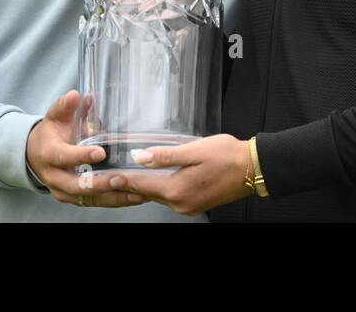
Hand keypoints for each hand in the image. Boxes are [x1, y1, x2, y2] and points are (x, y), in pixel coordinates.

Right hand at [26, 90, 146, 207]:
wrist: (35, 155)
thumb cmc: (51, 134)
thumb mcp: (55, 116)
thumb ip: (65, 106)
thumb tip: (76, 94)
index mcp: (49, 154)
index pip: (64, 157)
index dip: (81, 156)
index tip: (100, 152)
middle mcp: (55, 177)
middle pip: (77, 186)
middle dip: (100, 184)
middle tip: (122, 179)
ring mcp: (64, 192)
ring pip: (89, 199)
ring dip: (113, 197)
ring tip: (137, 193)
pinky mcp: (75, 200)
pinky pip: (95, 203)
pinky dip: (115, 201)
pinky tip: (135, 196)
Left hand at [76, 134, 253, 215]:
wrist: (253, 168)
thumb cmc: (227, 155)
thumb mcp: (194, 150)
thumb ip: (165, 155)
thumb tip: (139, 157)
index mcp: (178, 190)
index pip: (141, 185)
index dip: (121, 180)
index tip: (103, 179)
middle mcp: (180, 203)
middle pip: (147, 193)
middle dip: (127, 185)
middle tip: (107, 178)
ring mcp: (188, 205)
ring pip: (159, 195)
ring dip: (142, 187)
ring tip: (124, 178)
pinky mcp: (195, 202)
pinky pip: (170, 196)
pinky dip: (158, 188)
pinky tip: (152, 180)